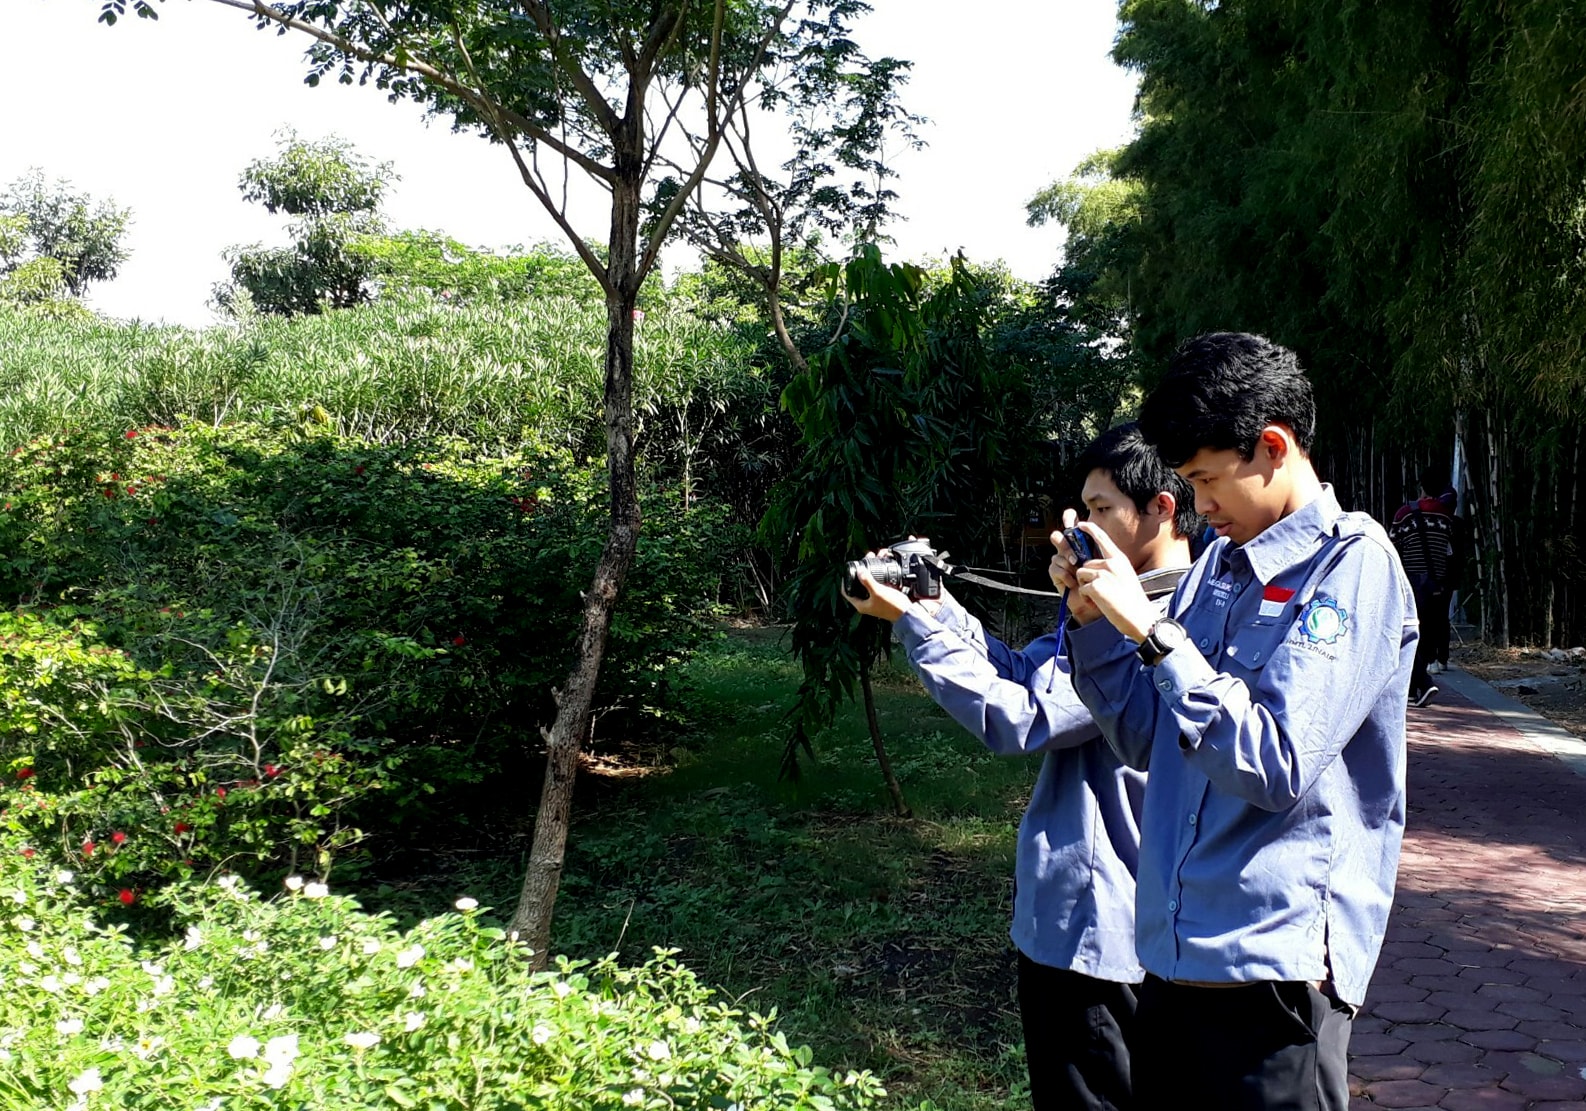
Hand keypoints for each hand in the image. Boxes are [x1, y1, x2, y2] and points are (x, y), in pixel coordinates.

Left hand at [842, 557, 913, 622]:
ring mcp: (874, 600)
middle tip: (864, 562)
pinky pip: (876, 584)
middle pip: (857, 585)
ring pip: (867, 583)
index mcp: (860, 604)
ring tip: (873, 562)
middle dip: (860, 572)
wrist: (907, 612)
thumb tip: (859, 571)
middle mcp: (866, 603)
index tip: (849, 570)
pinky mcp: (882, 597)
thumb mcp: (878, 592)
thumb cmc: (892, 606)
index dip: (845, 580)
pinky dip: (877, 576)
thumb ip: (867, 581)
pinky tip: (881, 570)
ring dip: (869, 572)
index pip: (846, 592)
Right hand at [1048, 509, 1102, 624]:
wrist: (1097, 605)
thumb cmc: (1105, 584)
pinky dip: (1065, 574)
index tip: (1072, 519)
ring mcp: (1062, 563)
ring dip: (1068, 560)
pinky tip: (1073, 582)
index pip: (1073, 526)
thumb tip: (1092, 529)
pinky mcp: (1056, 575)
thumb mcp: (1107, 561)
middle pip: (1059, 537)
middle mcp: (1070, 551)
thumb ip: (1100, 544)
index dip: (1069, 518)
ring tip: (1077, 569)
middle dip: (1062, 539)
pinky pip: (1055, 566)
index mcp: (1083, 544)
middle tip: (1070, 547)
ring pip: (1058, 553)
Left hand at [1064, 518, 1157, 641]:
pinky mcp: (1096, 586)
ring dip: (1086, 586)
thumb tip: (1093, 566)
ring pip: (1081, 574)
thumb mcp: (1126, 576)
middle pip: (1086, 563)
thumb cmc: (1133, 601)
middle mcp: (1112, 563)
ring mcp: (1104, 574)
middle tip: (1100, 591)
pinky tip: (1098, 604)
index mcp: (1120, 559)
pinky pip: (1082, 588)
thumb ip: (1112, 568)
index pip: (1103, 538)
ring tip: (1100, 598)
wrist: (1140, 618)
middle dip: (1087, 577)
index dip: (1090, 529)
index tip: (1081, 524)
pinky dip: (1087, 597)